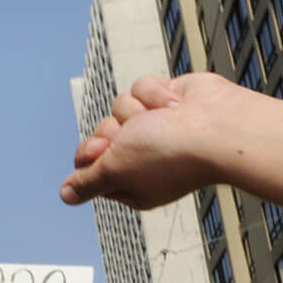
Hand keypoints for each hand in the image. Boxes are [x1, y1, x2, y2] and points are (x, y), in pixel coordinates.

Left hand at [60, 72, 255, 210]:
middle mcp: (141, 157)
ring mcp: (155, 128)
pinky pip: (141, 88)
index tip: (101, 151)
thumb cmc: (167, 154)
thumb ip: (89, 182)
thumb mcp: (115, 171)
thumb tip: (66, 195)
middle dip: (112, 131)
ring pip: (119, 108)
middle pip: (102, 134)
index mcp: (129, 184)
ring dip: (136, 110)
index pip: (90, 166)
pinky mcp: (166, 101)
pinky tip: (175, 105)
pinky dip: (156, 93)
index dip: (90, 154)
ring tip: (162, 120)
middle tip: (133, 135)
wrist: (217, 126)